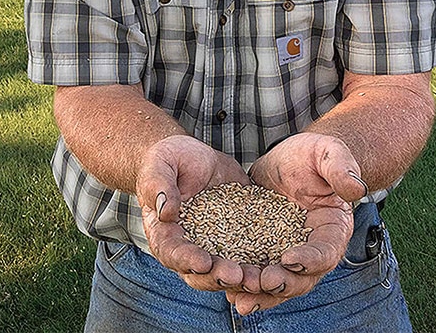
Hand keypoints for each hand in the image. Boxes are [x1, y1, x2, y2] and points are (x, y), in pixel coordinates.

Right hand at [136, 135, 253, 292]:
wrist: (189, 156)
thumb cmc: (167, 160)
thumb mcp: (159, 166)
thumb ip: (159, 187)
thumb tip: (166, 212)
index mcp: (165, 234)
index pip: (173, 253)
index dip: (187, 261)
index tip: (203, 263)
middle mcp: (189, 247)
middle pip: (201, 273)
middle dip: (219, 277)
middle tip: (237, 276)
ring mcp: (213, 244)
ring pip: (226, 269)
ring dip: (242, 278)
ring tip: (259, 279)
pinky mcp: (236, 235)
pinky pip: (248, 252)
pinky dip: (260, 262)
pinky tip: (277, 264)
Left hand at [232, 133, 367, 313]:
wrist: (290, 160)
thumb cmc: (314, 155)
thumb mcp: (328, 153)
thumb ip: (341, 168)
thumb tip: (356, 188)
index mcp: (333, 229)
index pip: (327, 251)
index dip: (311, 259)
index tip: (290, 258)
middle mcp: (312, 249)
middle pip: (302, 278)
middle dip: (283, 283)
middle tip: (263, 282)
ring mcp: (288, 253)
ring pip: (278, 283)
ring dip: (260, 294)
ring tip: (241, 299)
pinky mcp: (264, 251)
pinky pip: (257, 273)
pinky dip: (245, 287)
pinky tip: (228, 294)